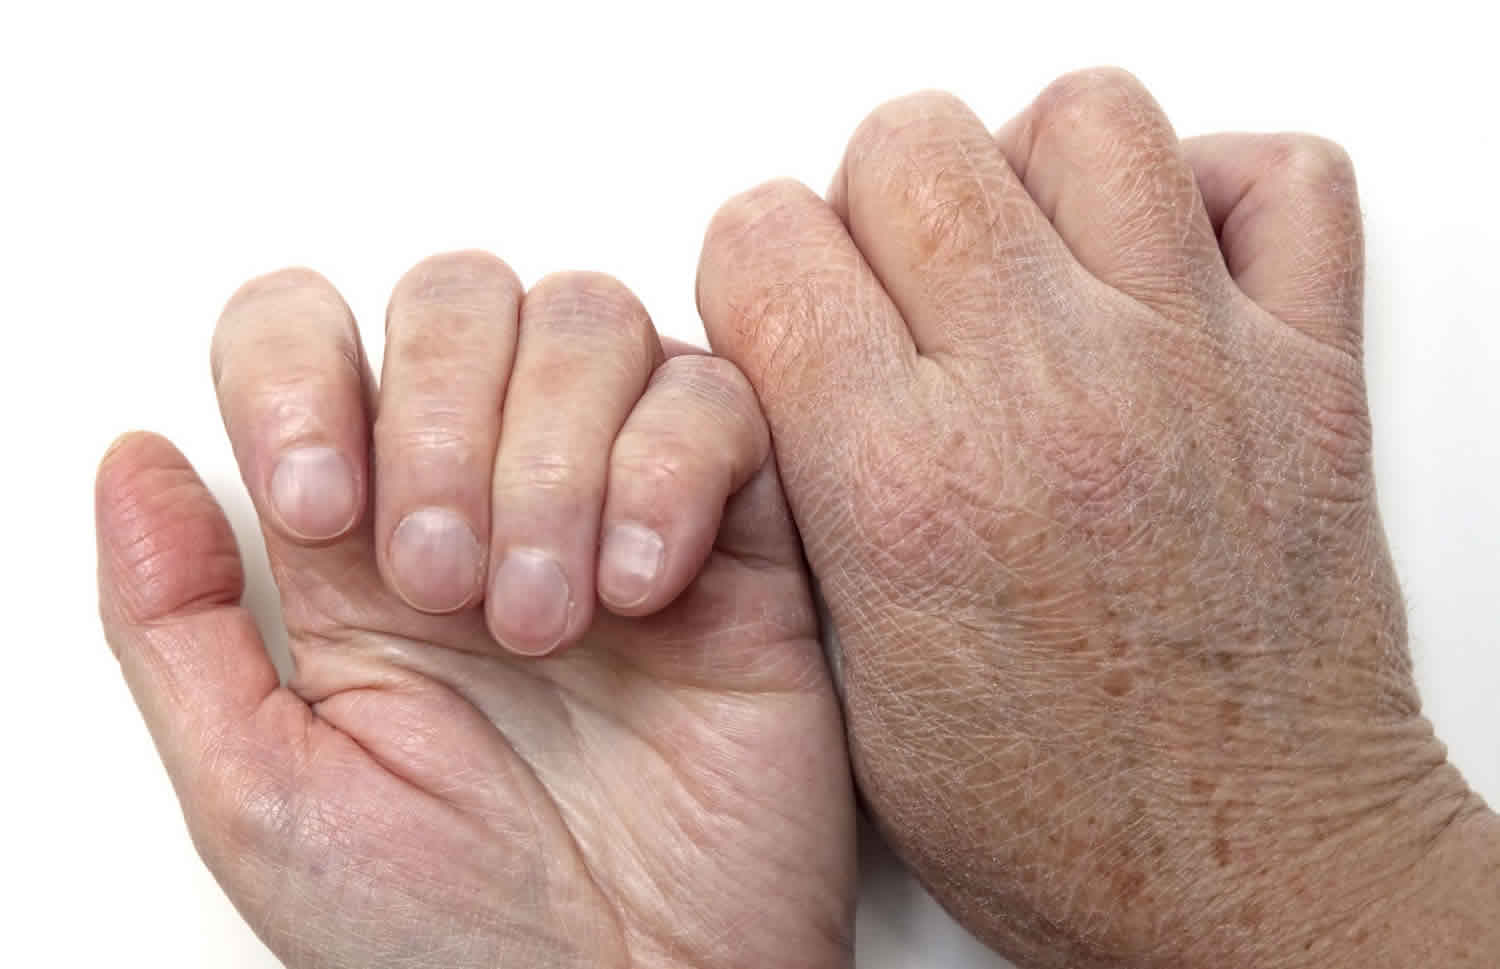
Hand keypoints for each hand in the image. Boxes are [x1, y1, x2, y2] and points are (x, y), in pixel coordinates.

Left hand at [95, 257, 854, 967]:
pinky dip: (669, 476)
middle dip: (440, 419)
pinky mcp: (737, 531)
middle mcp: (486, 490)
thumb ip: (174, 624)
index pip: (305, 329)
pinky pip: (715, 403)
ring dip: (554, 457)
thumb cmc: (453, 940)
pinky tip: (643, 593)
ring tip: (550, 617)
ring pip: (588, 321)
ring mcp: (617, 497)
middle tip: (446, 583)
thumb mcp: (261, 797)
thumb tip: (132, 459)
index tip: (320, 509)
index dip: (298, 371)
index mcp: (356, 542)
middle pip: (457, 294)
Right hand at [697, 69, 1498, 968]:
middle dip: (876, 202)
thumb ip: (804, 489)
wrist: (1249, 880)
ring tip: (1023, 261)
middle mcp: (1044, 400)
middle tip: (895, 286)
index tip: (785, 308)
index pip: (770, 241)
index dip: (758, 261)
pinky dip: (1217, 191)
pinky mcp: (1303, 375)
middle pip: (913, 147)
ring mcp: (1189, 369)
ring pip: (1086, 119)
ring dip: (1030, 171)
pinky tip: (1160, 265)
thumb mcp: (853, 674)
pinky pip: (1280, 182)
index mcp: (903, 486)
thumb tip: (796, 361)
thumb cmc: (1058, 816)